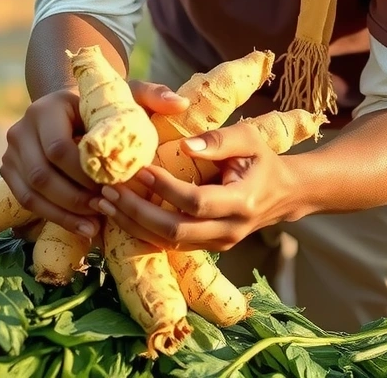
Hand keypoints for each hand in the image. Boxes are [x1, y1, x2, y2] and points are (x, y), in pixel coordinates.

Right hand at [0, 80, 187, 239]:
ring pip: (31, 191)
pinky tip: (81, 227)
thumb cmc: (104, 107)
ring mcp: (12, 149)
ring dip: (64, 213)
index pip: (59, 147)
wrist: (72, 112)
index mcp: (50, 105)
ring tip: (95, 227)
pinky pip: (25, 200)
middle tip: (104, 213)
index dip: (84, 174)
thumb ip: (153, 96)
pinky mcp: (10, 170)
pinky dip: (52, 217)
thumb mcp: (127, 96)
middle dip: (74, 198)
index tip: (112, 188)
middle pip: (42, 173)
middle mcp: (24, 125)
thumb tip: (180, 105)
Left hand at [90, 121, 301, 251]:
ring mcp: (217, 244)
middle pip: (174, 232)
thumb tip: (185, 146)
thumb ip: (219, 140)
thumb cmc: (262, 160)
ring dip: (132, 224)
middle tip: (108, 191)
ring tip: (103, 203)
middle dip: (136, 213)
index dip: (164, 188)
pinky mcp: (205, 247)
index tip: (139, 169)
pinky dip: (141, 230)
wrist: (283, 194)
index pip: (195, 202)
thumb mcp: (249, 139)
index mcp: (241, 203)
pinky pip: (168, 245)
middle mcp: (228, 231)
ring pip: (167, 244)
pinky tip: (118, 214)